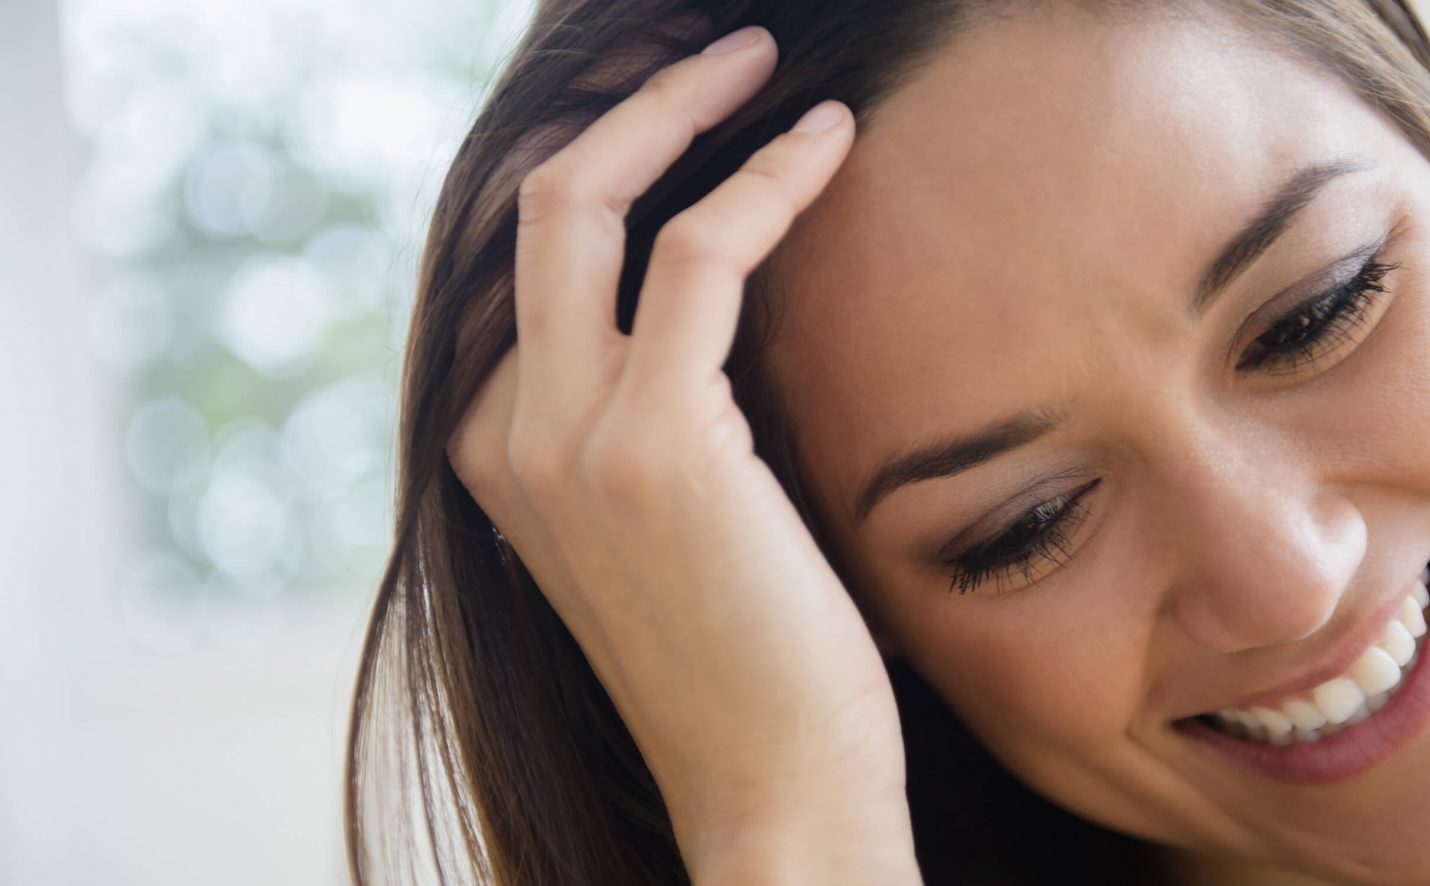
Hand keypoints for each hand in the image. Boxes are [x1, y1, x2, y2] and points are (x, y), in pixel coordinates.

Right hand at [445, 26, 917, 883]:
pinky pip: (699, 253)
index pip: (520, 261)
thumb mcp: (670, 518)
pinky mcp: (657, 442)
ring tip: (767, 65)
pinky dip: (765, 180)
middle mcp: (505, 433)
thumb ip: (650, 409)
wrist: (774, 791)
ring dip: (681, 108)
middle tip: (713, 54)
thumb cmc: (749, 655)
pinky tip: (828, 144)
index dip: (597, 164)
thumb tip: (702, 289)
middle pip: (528, 207)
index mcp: (496, 451)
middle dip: (616, 105)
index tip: (679, 114)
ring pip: (588, 202)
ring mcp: (566, 437)